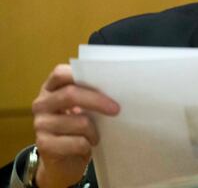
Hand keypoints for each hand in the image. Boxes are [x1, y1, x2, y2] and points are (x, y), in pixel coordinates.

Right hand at [31, 64, 119, 187]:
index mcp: (51, 89)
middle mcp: (42, 103)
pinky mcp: (43, 144)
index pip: (60, 73)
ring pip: (78, 121)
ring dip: (94, 131)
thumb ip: (90, 94)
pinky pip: (77, 142)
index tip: (107, 82)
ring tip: (95, 136)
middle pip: (70, 94)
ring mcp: (40, 124)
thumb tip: (117, 87)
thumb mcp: (83, 107)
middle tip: (116, 109)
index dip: (82, 75)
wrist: (63, 162)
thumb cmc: (79, 128)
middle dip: (97, 101)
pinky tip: (86, 146)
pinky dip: (87, 145)